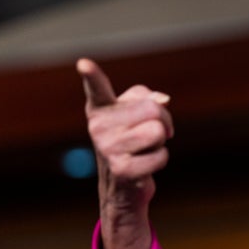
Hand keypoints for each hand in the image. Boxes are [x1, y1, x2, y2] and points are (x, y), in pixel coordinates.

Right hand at [77, 57, 173, 248]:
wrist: (123, 184)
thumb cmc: (133, 140)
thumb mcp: (138, 115)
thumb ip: (149, 98)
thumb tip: (162, 100)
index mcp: (101, 109)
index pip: (97, 89)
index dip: (92, 76)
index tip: (84, 64)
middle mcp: (99, 126)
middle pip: (154, 109)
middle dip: (164, 120)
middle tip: (154, 132)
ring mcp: (107, 149)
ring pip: (158, 131)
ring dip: (161, 142)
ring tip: (145, 148)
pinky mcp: (121, 169)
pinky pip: (161, 155)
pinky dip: (160, 159)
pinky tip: (144, 165)